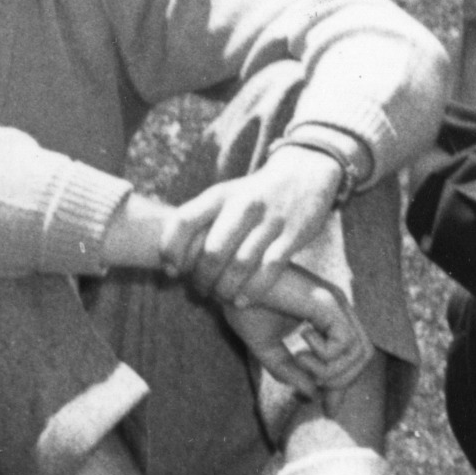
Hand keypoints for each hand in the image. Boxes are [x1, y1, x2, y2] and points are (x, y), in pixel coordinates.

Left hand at [162, 146, 347, 305]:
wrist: (304, 173)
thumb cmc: (254, 195)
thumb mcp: (226, 195)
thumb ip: (200, 221)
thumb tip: (172, 262)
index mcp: (220, 194)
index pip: (185, 221)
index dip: (172, 250)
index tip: (171, 272)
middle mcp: (244, 205)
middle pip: (213, 251)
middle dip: (202, 279)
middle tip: (201, 291)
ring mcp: (270, 220)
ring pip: (241, 264)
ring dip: (226, 288)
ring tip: (220, 297)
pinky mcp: (294, 234)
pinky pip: (269, 268)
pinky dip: (253, 290)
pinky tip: (242, 300)